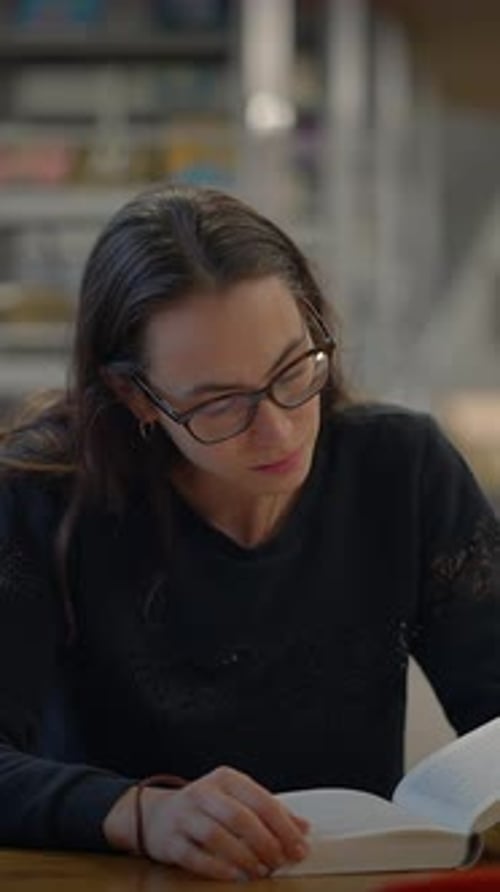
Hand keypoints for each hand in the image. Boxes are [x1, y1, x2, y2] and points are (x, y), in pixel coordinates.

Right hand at [104, 766, 309, 879]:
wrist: (157, 814)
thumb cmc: (206, 808)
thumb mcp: (237, 800)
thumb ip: (269, 812)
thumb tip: (303, 829)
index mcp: (226, 779)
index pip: (261, 800)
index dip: (283, 826)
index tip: (300, 847)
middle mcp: (204, 793)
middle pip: (240, 817)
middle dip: (266, 843)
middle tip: (281, 861)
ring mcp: (184, 816)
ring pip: (218, 836)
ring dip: (244, 857)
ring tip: (261, 870)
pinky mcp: (170, 840)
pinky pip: (196, 856)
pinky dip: (219, 868)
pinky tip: (236, 875)